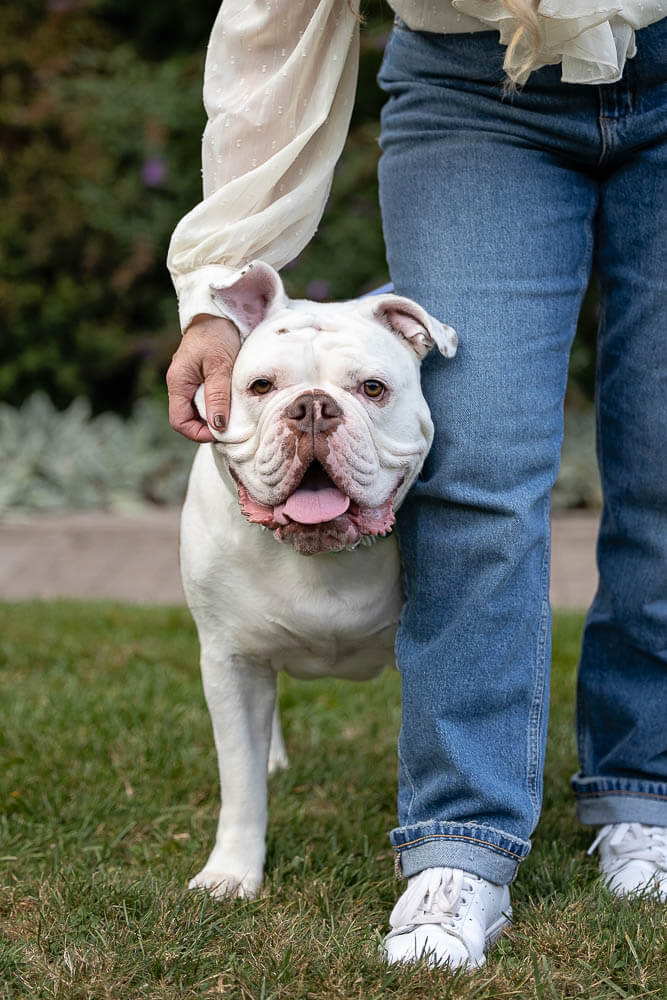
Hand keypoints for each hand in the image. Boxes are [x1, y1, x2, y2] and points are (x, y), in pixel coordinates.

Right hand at [166, 314, 240, 441]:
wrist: (221, 311)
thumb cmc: (218, 333)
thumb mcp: (220, 365)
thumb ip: (218, 396)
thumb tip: (217, 426)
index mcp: (178, 382)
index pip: (179, 421)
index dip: (198, 433)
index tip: (221, 432)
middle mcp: (181, 385)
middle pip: (189, 419)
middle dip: (209, 426)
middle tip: (232, 425)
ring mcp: (190, 381)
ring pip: (199, 410)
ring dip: (216, 415)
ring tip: (235, 414)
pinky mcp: (201, 377)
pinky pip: (207, 399)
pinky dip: (219, 404)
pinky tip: (233, 402)